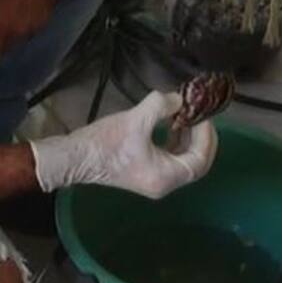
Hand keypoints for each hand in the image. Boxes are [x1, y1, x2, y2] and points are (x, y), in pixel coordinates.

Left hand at [0, 0, 70, 69]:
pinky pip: (29, 27)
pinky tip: (17, 9)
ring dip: (8, 34)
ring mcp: (36, 24)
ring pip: (18, 38)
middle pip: (4, 49)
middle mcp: (20, 31)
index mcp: (0, 26)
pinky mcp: (47, 15)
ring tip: (1, 19)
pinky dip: (20, 24)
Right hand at [29, 91, 217, 198]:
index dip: (205, 136)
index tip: (201, 114)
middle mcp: (164, 183)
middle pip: (195, 163)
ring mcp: (154, 180)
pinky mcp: (144, 173)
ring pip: (183, 161)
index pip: (199, 160)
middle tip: (198, 115)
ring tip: (184, 116)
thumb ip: (161, 106)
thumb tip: (178, 98)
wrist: (75, 157)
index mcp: (166, 176)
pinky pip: (170, 159)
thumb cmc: (105, 143)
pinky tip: (169, 125)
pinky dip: (174, 143)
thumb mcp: (135, 120)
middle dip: (200, 138)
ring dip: (187, 139)